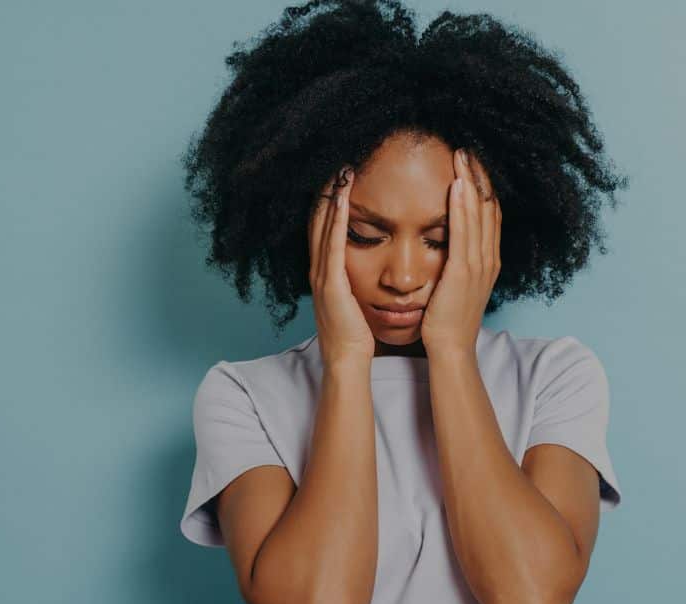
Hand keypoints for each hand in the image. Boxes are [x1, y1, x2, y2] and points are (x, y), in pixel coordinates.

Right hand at [308, 166, 373, 365]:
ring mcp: (322, 275)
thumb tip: (367, 264)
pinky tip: (340, 200)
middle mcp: (319, 269)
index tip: (339, 176)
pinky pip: (332, 245)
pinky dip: (334, 220)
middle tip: (335, 162)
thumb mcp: (353, 299)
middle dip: (325, 191)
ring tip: (337, 170)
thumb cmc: (355, 333)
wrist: (348, 359)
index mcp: (326, 272)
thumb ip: (355, 279)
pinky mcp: (330, 283)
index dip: (328, 201)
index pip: (325, 228)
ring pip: (322, 227)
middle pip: (318, 221)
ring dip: (329, 197)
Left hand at [420, 148, 501, 355]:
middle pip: (488, 207)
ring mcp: (479, 265)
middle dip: (479, 176)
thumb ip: (457, 263)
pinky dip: (461, 206)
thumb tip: (448, 245)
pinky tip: (455, 185)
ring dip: (470, 182)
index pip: (490, 215)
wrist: (451, 349)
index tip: (472, 164)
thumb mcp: (457, 286)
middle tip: (469, 149)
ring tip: (462, 156)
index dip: (483, 187)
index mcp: (488, 261)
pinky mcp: (463, 271)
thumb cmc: (448, 321)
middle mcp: (488, 258)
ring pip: (478, 214)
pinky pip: (463, 232)